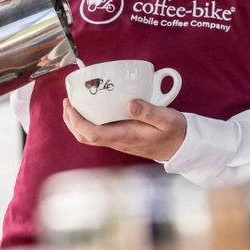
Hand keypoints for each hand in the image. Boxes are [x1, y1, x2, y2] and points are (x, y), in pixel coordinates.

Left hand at [62, 98, 187, 161]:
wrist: (181, 147)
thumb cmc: (174, 132)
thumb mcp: (166, 119)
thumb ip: (148, 111)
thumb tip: (129, 103)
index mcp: (125, 136)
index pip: (92, 134)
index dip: (77, 122)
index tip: (70, 106)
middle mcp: (118, 141)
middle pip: (85, 137)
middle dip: (71, 121)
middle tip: (68, 102)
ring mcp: (118, 141)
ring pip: (89, 137)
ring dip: (77, 123)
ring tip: (74, 105)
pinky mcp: (122, 137)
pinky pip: (98, 132)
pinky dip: (88, 122)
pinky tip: (92, 110)